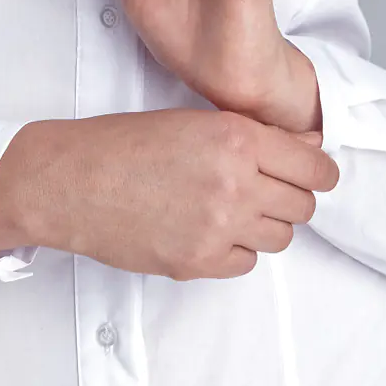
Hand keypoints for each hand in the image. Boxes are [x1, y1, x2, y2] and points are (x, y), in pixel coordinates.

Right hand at [0, 110, 338, 280]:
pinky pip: (245, 264)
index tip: (316, 178)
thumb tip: (303, 151)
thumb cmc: (118, 146)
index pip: (314, 166)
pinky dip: (234, 251)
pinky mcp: (196, 262)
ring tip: (230, 213)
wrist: (66, 182)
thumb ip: (249, 137)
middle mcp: (234, 183)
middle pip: (302, 206)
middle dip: (290, 200)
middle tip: (266, 195)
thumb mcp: (190, 121)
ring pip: (279, 238)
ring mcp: (217, 227)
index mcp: (235, 138)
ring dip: (263, 227)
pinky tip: (207, 233)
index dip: (319, 173)